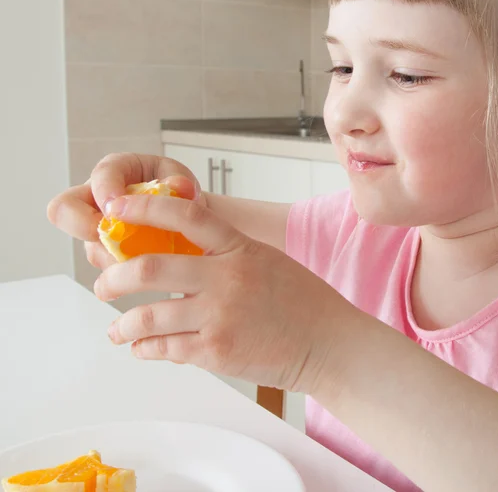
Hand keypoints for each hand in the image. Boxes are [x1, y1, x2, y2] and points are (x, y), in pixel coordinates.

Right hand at [47, 153, 199, 270]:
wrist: (186, 224)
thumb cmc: (177, 195)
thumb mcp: (182, 182)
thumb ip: (180, 182)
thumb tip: (179, 187)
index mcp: (118, 171)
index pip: (100, 174)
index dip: (104, 189)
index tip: (114, 204)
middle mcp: (98, 200)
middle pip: (64, 210)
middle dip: (82, 226)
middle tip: (110, 235)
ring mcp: (99, 231)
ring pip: (91, 247)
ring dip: (116, 255)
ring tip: (151, 255)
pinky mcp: (106, 257)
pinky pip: (106, 270)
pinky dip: (127, 273)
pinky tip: (150, 270)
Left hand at [92, 192, 360, 393]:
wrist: (330, 342)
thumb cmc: (304, 302)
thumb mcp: (267, 261)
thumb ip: (227, 256)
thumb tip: (185, 259)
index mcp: (239, 248)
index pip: (184, 216)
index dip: (144, 208)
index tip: (116, 209)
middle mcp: (226, 278)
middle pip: (149, 268)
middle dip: (114, 277)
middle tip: (104, 284)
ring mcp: (220, 316)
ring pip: (148, 315)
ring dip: (123, 324)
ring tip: (116, 328)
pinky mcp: (218, 352)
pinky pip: (166, 348)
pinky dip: (146, 349)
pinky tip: (142, 348)